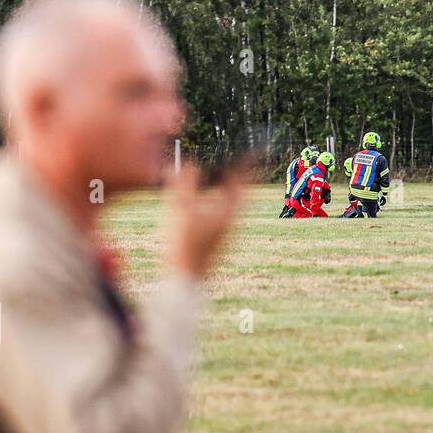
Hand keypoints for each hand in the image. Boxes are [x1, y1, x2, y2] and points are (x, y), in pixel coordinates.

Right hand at [166, 161, 243, 279]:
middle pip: (240, 193)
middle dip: (241, 177)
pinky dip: (222, 202)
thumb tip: (189, 163)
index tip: (252, 152)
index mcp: (227, 212)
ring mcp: (226, 232)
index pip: (241, 183)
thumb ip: (184, 187)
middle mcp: (231, 221)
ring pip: (233, 205)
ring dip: (231, 190)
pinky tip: (210, 204)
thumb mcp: (181, 212)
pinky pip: (225, 215)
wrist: (186, 280)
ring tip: (227, 179)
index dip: (245, 166)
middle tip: (243, 163)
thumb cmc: (184, 247)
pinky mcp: (218, 240)